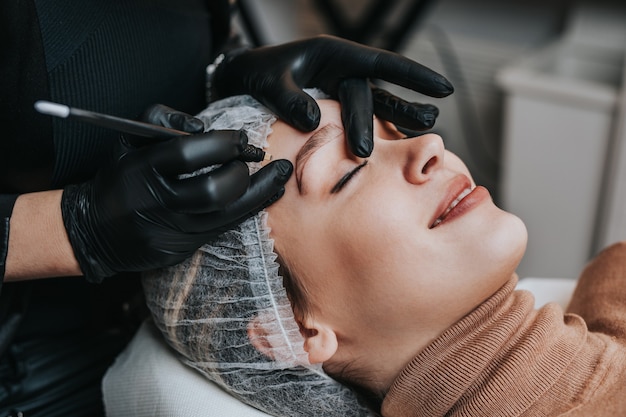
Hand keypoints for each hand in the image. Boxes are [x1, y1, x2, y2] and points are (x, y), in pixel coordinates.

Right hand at [61, 105, 292, 281]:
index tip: (240, 138)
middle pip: (213, 190)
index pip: (188, 154)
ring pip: (226, 215)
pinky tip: (268, 194)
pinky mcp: (181, 249)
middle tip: (252, 158)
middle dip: (240, 173)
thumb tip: (201, 127)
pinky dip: (250, 209)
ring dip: (259, 192)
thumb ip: (160, 120)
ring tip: (278, 175)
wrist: (97, 231)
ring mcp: (172, 230)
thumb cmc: (120, 177)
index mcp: (142, 170)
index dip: (221, 144)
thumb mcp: (127, 141)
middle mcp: (158, 203)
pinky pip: (225, 229)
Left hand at [213, 35, 453, 156]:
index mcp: (332, 55)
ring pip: (374, 108)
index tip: (443, 89)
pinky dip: (376, 134)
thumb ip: (288, 97)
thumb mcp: (267, 80)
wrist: (244, 79)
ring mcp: (340, 92)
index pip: (379, 63)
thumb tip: (313, 121)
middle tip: (395, 144)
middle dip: (388, 117)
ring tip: (423, 135)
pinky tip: (395, 146)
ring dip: (396, 122)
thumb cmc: (256, 73)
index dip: (413, 76)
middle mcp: (342, 72)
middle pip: (372, 94)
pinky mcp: (335, 110)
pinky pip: (359, 122)